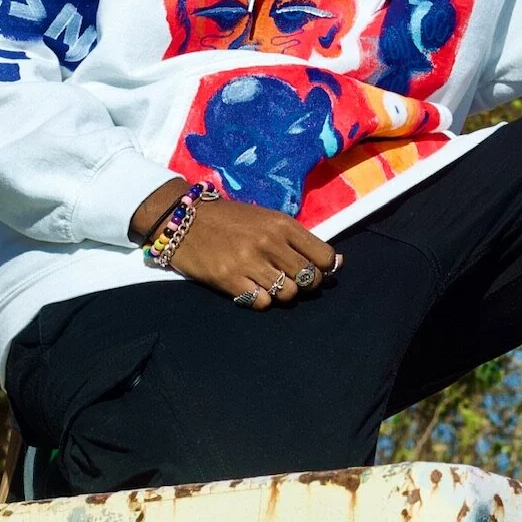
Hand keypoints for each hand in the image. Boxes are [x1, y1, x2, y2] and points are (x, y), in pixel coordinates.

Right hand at [130, 179, 339, 309]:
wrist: (184, 218)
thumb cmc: (231, 219)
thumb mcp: (268, 219)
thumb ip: (299, 240)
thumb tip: (337, 263)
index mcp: (283, 225)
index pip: (324, 256)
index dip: (325, 268)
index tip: (315, 269)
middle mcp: (270, 243)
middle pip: (309, 279)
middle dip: (307, 284)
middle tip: (293, 280)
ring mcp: (249, 262)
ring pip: (288, 294)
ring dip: (283, 294)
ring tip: (271, 284)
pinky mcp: (228, 279)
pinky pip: (262, 302)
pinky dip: (261, 300)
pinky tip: (253, 289)